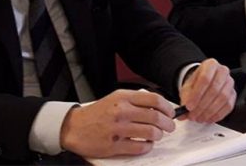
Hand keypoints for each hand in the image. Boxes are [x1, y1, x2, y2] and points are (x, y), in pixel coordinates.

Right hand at [59, 89, 174, 158]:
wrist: (74, 127)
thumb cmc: (97, 113)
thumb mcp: (115, 98)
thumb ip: (135, 100)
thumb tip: (158, 105)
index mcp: (123, 97)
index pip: (154, 99)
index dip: (167, 107)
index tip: (170, 112)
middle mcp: (121, 111)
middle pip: (155, 117)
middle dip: (168, 123)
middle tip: (169, 127)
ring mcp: (117, 129)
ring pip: (150, 132)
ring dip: (158, 135)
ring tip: (157, 135)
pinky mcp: (114, 145)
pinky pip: (139, 147)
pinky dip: (148, 146)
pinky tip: (146, 144)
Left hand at [179, 58, 235, 122]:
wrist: (205, 83)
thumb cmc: (197, 83)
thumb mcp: (188, 87)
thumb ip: (185, 99)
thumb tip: (182, 113)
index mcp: (210, 65)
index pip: (205, 78)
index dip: (196, 94)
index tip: (189, 106)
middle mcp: (222, 71)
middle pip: (214, 89)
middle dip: (202, 105)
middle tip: (193, 115)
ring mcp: (230, 82)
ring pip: (222, 98)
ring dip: (209, 111)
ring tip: (199, 118)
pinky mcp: (233, 94)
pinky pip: (228, 106)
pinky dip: (217, 115)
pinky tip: (208, 118)